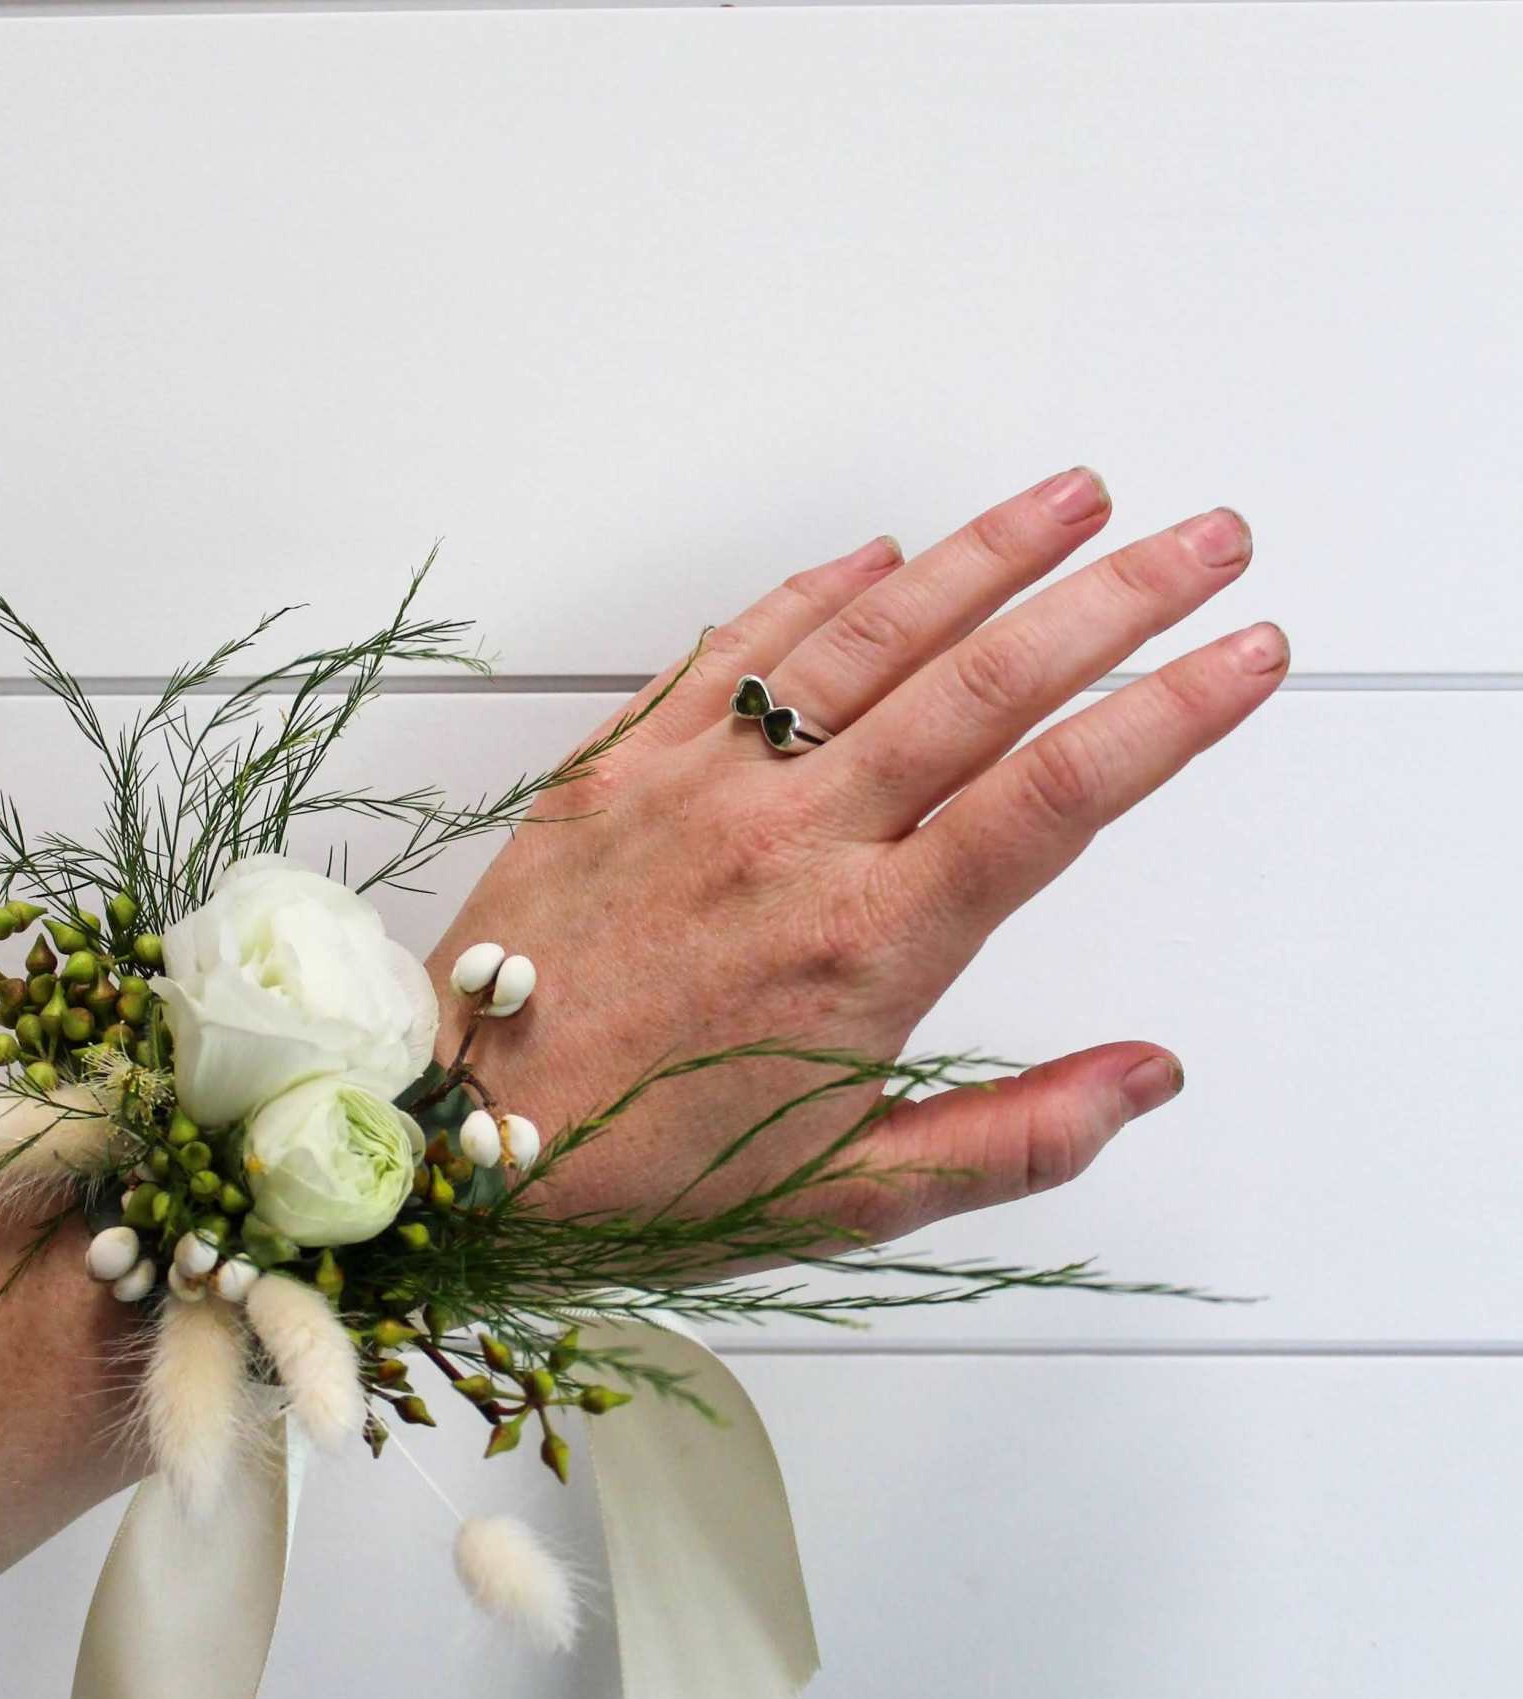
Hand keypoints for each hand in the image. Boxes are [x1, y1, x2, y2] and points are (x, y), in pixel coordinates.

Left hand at [427, 466, 1284, 1242]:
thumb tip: (1148, 1077)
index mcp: (865, 948)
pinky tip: (877, 554)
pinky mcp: (615, 768)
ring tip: (1074, 499)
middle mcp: (791, 844)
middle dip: (1112, 599)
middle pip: (981, 687)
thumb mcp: (847, 1194)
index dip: (1164, 715)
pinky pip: (729, 654)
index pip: (1051, 798)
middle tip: (1208, 537)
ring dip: (981, 559)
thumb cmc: (643, 1180)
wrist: (455, 1146)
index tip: (1247, 652)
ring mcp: (698, 790)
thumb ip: (1012, 1137)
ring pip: (865, 641)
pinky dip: (812, 595)